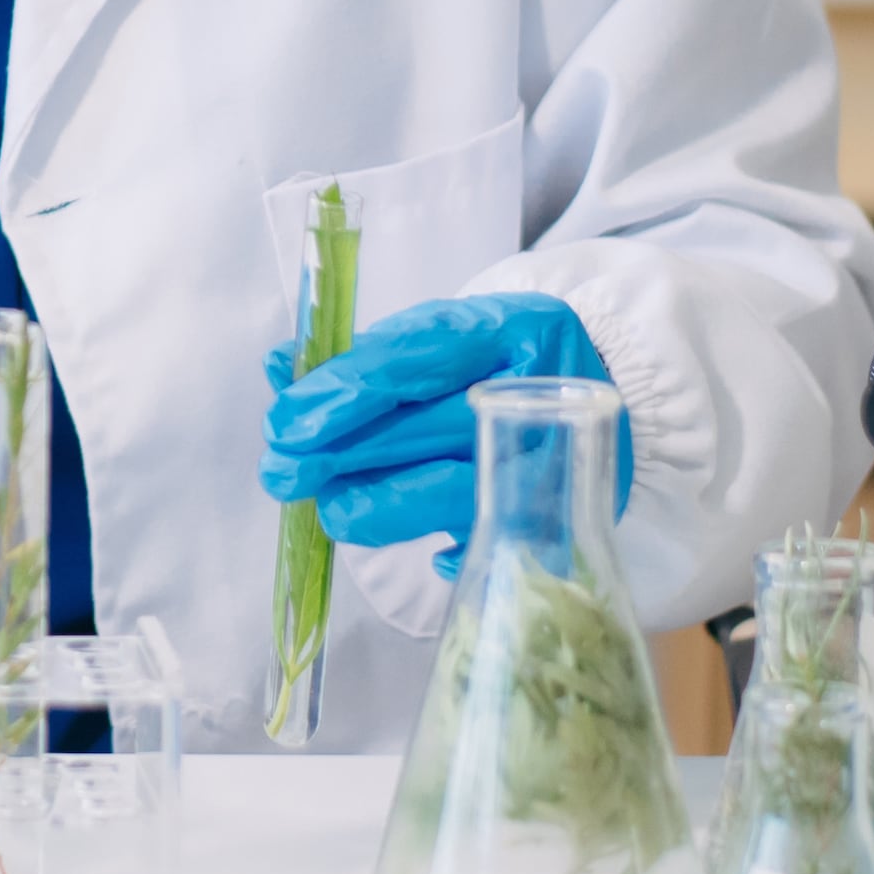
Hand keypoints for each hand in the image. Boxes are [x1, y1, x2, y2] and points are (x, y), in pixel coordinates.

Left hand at [256, 291, 628, 573]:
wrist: (594, 390)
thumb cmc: (497, 361)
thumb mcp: (440, 334)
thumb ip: (362, 354)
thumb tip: (279, 370)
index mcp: (512, 328)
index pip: (415, 358)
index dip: (345, 392)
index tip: (285, 422)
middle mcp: (541, 392)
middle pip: (427, 429)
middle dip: (342, 454)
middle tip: (282, 471)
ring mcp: (556, 460)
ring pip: (452, 492)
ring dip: (375, 504)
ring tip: (327, 505)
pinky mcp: (561, 518)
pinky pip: (488, 540)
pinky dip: (440, 545)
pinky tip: (409, 545)